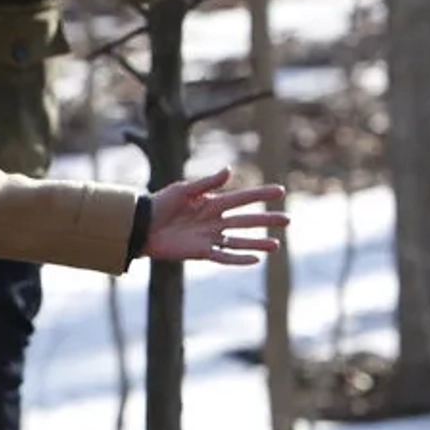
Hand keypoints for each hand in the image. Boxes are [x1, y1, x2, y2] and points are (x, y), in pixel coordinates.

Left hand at [144, 168, 288, 265]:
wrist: (142, 225)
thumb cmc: (160, 204)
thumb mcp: (183, 189)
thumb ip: (207, 183)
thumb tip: (230, 170)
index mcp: (212, 202)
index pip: (242, 198)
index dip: (261, 195)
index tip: (280, 191)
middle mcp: (214, 220)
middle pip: (246, 220)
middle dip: (266, 220)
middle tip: (288, 220)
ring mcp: (209, 237)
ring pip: (239, 240)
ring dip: (257, 242)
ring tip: (276, 244)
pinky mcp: (201, 252)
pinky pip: (224, 256)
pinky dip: (239, 258)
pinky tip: (255, 259)